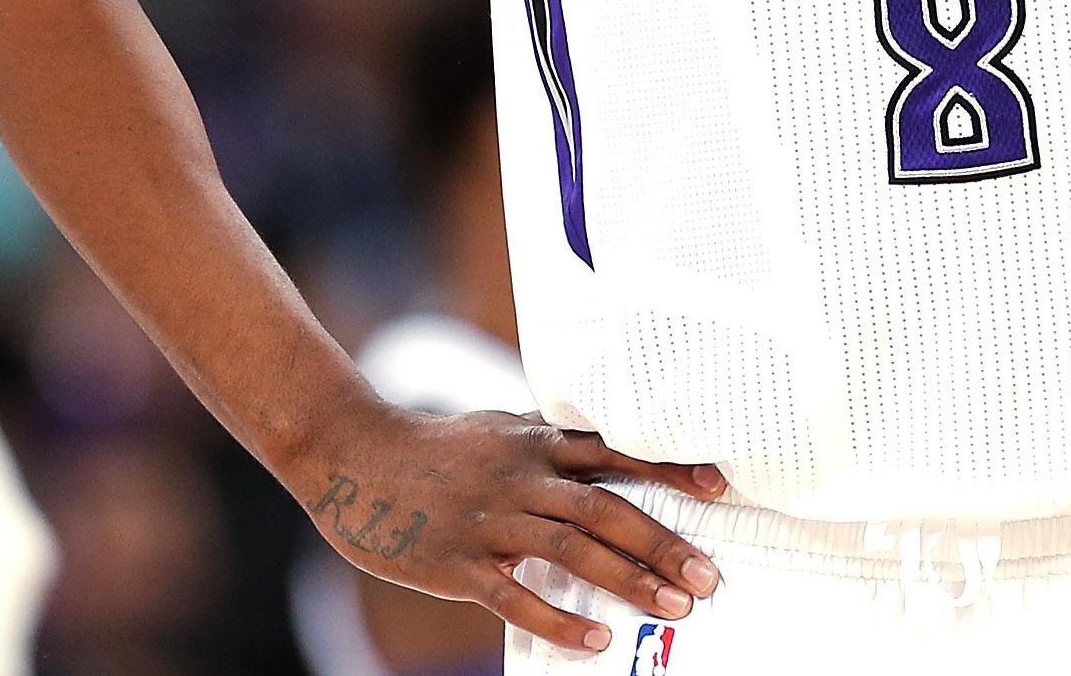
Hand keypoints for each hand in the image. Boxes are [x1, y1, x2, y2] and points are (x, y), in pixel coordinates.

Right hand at [300, 404, 728, 654]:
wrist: (352, 455)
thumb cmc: (435, 447)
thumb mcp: (499, 429)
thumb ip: (549, 445)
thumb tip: (606, 454)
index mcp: (535, 443)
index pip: (615, 452)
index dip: (669, 468)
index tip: (719, 488)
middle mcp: (519, 477)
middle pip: (603, 509)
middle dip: (661, 543)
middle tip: (706, 576)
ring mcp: (487, 520)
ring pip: (569, 551)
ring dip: (626, 579)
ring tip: (672, 607)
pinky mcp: (455, 562)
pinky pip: (514, 596)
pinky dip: (557, 619)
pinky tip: (593, 640)